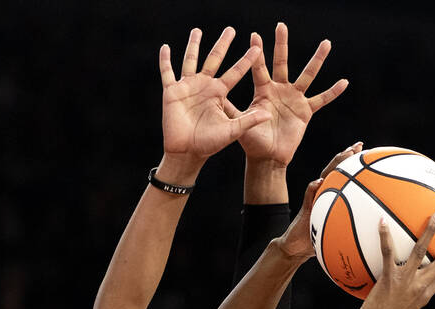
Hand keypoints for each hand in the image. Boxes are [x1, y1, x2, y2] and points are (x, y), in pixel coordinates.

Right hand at [159, 28, 269, 163]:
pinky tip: (165, 47)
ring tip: (197, 31)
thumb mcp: (232, 131)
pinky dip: (165, 60)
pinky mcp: (172, 92)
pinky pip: (167, 73)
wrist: (187, 152)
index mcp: (219, 93)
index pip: (236, 72)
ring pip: (190, 60)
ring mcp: (188, 87)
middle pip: (215, 59)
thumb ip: (249, 120)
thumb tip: (269, 114)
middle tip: (231, 30)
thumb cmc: (209, 144)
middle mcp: (205, 86)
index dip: (246, 60)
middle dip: (222, 44)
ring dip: (193, 46)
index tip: (258, 47)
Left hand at [229, 23, 348, 166]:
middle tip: (281, 26)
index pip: (259, 68)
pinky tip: (344, 82)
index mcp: (262, 91)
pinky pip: (321, 99)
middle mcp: (279, 90)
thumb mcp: (238, 123)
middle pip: (282, 62)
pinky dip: (332, 92)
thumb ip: (229, 109)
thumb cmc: (251, 142)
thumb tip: (213, 96)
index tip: (254, 35)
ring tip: (326, 43)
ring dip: (317, 60)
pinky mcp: (305, 110)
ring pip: (307, 75)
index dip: (257, 53)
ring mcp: (294, 98)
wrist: (268, 157)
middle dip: (281, 44)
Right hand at [277, 142, 362, 258]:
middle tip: (359, 145)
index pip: (344, 175)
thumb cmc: (318, 242)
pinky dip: (313, 188)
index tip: (367, 152)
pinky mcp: (305, 207)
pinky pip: (308, 195)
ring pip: (324, 177)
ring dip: (333, 165)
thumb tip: (375, 228)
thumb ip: (354, 228)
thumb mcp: (339, 234)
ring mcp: (314, 199)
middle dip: (346, 155)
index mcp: (333, 197)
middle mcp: (324, 194)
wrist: (297, 247)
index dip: (354, 163)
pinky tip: (318, 182)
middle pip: (335, 170)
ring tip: (344, 154)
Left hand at [355, 212, 434, 308]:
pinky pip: (388, 252)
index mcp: (425, 294)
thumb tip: (407, 286)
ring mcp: (406, 280)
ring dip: (431, 230)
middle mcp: (420, 286)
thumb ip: (410, 296)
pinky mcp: (390, 277)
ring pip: (421, 250)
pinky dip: (385, 235)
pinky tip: (382, 221)